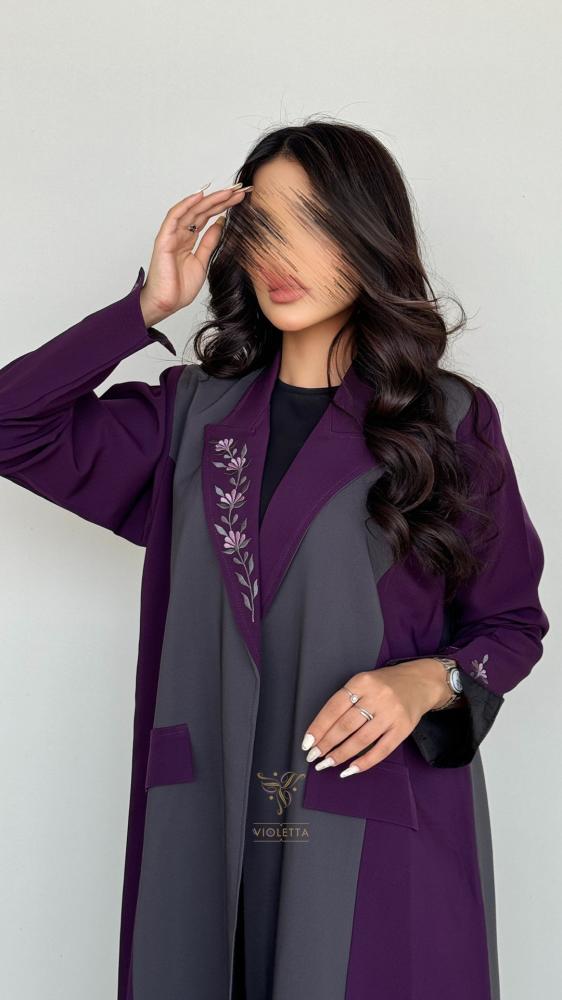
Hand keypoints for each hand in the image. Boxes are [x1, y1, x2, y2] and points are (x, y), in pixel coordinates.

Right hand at [139, 182, 251, 325]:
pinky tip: (200, 196)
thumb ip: (210, 242)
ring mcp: (171, 235)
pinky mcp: (164, 239)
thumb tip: (221, 224)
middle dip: (221, 199)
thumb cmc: (179, 288)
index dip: (223, 206)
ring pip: (191, 210)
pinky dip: (186, 205)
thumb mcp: (203, 261)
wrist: (167, 303)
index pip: (207, 217)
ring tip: (227, 192)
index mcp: (188, 239)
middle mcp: (180, 234)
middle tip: (239, 191)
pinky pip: (174, 217)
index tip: (240, 199)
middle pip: (202, 210)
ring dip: (209, 199)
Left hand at [300, 659, 451, 776]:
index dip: (318, 728)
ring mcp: (391, 713)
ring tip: (327, 763)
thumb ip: (346, 701)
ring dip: (341, 755)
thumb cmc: (384, 684)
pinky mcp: (403, 729)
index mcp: (362, 682)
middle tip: (313, 756)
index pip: (334, 708)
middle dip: (326, 744)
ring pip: (361, 740)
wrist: (419, 682)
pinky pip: (381, 750)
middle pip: (345, 725)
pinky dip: (364, 762)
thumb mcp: (363, 682)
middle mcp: (377, 697)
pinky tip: (350, 769)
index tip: (307, 743)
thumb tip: (322, 730)